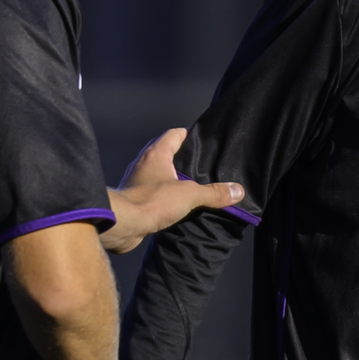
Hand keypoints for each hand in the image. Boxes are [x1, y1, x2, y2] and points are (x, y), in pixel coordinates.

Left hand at [100, 129, 244, 253]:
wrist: (121, 225)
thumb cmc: (150, 202)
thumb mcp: (189, 195)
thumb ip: (213, 193)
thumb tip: (237, 191)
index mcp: (156, 154)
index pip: (175, 134)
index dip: (190, 135)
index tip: (205, 141)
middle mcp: (144, 164)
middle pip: (167, 153)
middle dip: (184, 159)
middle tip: (204, 167)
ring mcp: (137, 182)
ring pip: (160, 174)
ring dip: (174, 179)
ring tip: (195, 188)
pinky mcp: (134, 199)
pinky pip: (154, 193)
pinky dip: (166, 196)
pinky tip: (178, 206)